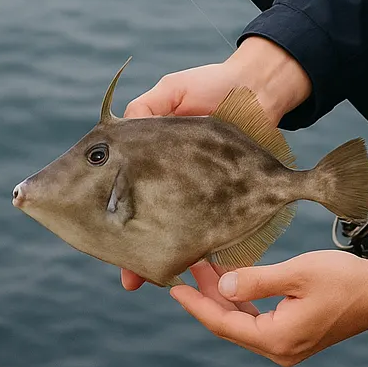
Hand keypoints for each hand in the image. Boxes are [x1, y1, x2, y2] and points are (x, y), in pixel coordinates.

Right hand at [119, 37, 313, 290]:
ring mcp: (206, 195)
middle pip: (155, 225)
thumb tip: (118, 132)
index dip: (117, 222)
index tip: (106, 242)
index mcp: (156, 163)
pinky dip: (217, 251)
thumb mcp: (172, 91)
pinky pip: (224, 230)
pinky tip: (205, 268)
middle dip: (140, 254)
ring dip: (175, 259)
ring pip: (186, 235)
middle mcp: (177, 184)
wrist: (261, 88)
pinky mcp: (235, 200)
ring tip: (161, 280)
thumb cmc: (213, 86)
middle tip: (131, 277)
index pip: (129, 198)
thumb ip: (144, 109)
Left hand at [162, 251, 367, 366]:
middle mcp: (279, 349)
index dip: (197, 304)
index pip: (223, 323)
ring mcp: (289, 345)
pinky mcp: (298, 336)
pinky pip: (261, 321)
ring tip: (209, 267)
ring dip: (227, 296)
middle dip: (209, 295)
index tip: (174, 287)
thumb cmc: (344, 280)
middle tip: (191, 266)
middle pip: (231, 324)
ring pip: (245, 322)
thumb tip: (224, 285)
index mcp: (276, 339)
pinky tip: (239, 280)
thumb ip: (258, 280)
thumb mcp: (298, 274)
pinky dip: (246, 301)